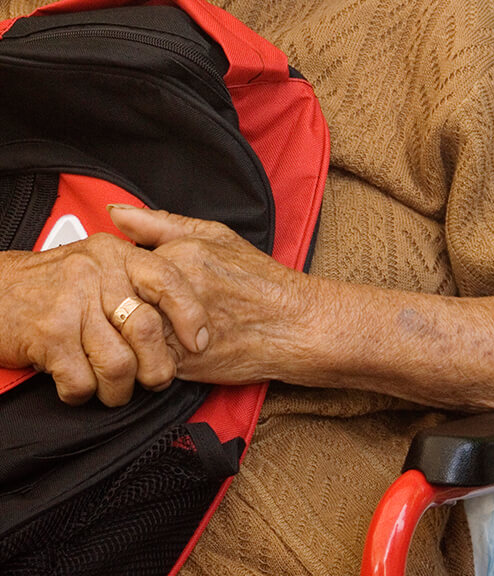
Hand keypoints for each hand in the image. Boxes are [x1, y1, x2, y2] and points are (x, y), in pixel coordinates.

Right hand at [0, 233, 209, 406]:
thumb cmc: (53, 283)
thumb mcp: (98, 260)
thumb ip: (138, 273)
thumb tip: (190, 305)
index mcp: (115, 254)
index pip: (167, 279)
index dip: (191, 314)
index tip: (201, 341)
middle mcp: (95, 274)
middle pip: (146, 329)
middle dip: (157, 366)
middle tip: (154, 379)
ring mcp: (71, 304)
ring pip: (119, 363)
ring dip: (119, 390)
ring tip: (113, 389)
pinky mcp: (49, 336)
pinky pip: (82, 382)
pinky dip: (83, 394)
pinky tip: (77, 384)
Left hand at [108, 205, 301, 384]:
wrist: (294, 325)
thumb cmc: (258, 280)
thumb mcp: (215, 236)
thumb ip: (161, 224)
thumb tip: (116, 213)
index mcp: (181, 255)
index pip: (118, 262)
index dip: (116, 275)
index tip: (123, 283)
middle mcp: (177, 290)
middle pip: (117, 298)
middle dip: (116, 306)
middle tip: (124, 309)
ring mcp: (178, 327)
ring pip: (125, 332)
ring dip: (124, 334)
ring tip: (135, 329)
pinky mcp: (182, 362)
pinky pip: (141, 362)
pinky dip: (142, 358)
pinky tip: (154, 348)